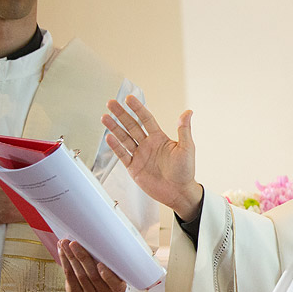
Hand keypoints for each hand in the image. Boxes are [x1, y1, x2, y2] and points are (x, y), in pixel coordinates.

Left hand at [60, 240, 126, 291]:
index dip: (108, 275)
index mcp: (118, 288)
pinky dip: (65, 262)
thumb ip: (108, 259)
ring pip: (79, 275)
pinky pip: (69, 277)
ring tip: (65, 244)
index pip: (115, 284)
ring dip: (70, 257)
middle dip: (82, 257)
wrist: (95, 279)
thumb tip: (95, 243)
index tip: (101, 264)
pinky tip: (63, 252)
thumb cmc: (107, 267)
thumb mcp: (113, 265)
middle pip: (93, 276)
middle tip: (75, 244)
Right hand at [103, 95, 203, 220]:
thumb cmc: (186, 171)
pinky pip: (123, 155)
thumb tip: (188, 111)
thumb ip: (184, 130)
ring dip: (114, 128)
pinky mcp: (134, 168)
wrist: (179, 192)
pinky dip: (116, 147)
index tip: (129, 98)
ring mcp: (140, 156)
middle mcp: (148, 145)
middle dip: (121, 114)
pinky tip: (109, 137)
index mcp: (160, 138)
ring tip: (105, 117)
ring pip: (124, 138)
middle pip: (131, 126)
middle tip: (111, 103)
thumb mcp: (187, 148)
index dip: (138, 109)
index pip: (146, 119)